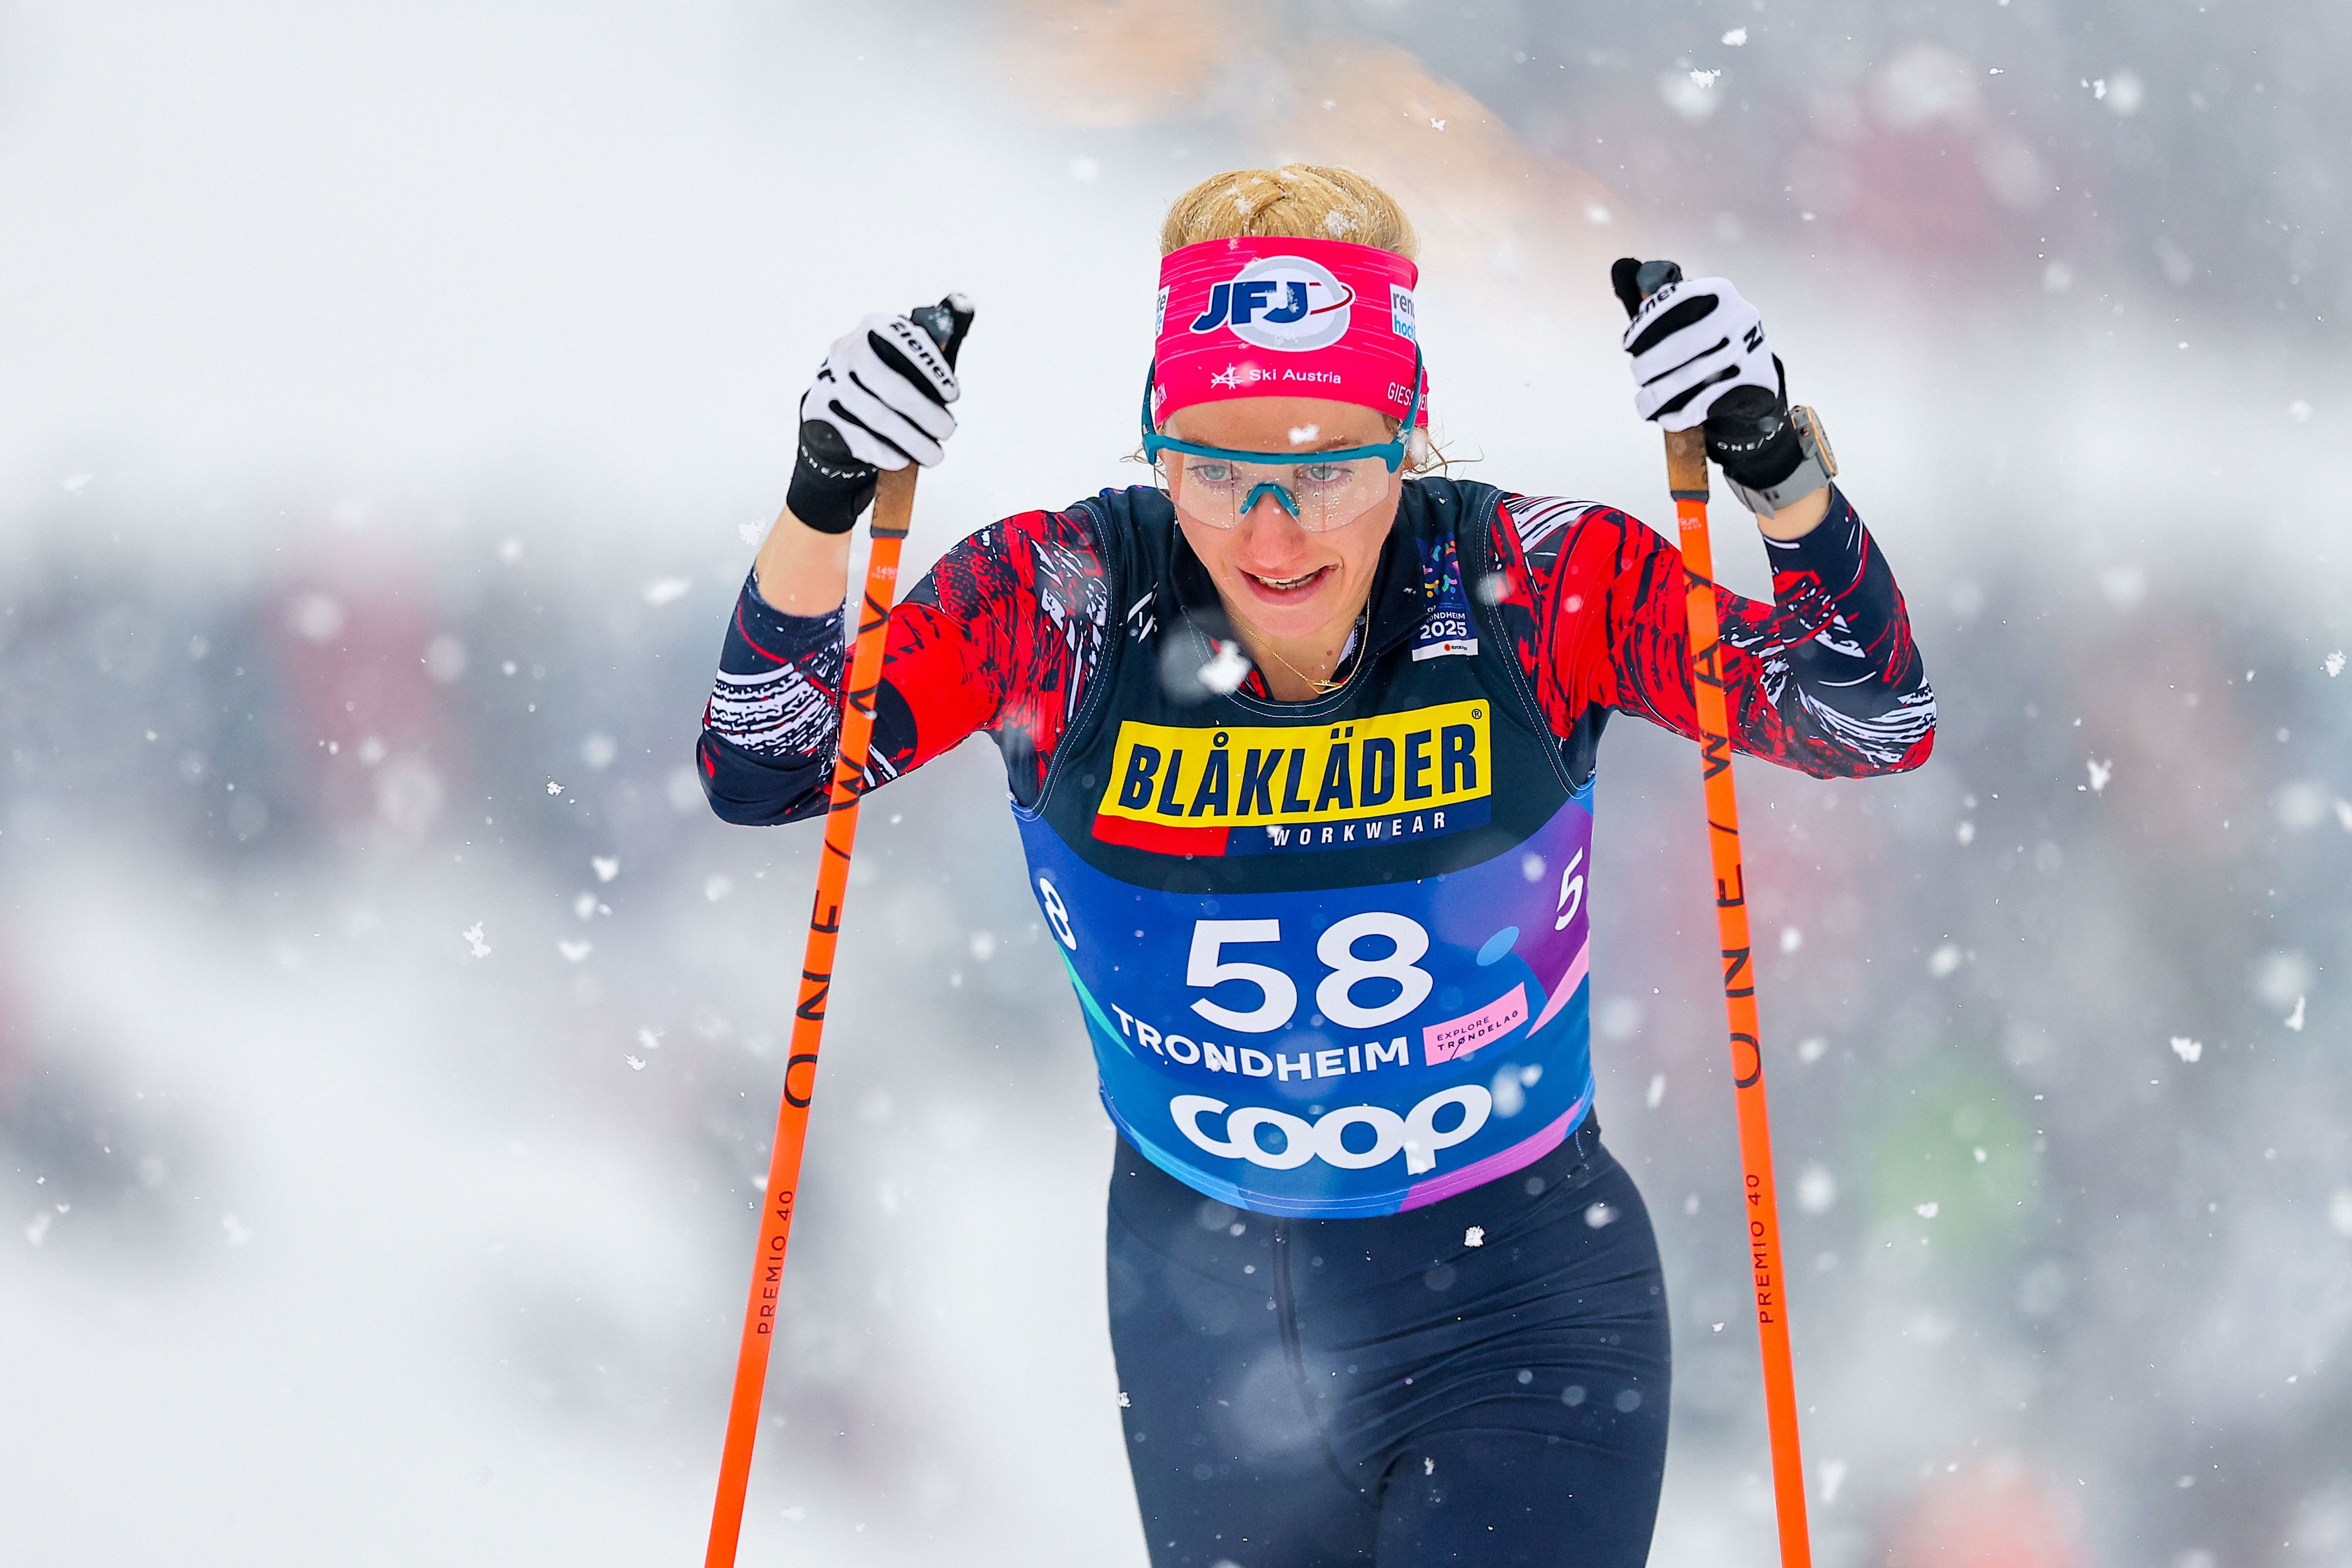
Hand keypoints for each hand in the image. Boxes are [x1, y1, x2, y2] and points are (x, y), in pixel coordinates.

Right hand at [786, 312, 961, 534]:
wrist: (837, 390)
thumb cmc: (889, 369)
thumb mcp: (908, 349)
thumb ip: (936, 338)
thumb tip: (964, 305)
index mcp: (875, 325)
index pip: (905, 342)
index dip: (932, 370)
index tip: (954, 395)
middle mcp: (848, 350)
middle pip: (890, 385)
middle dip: (925, 413)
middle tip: (948, 431)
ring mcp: (829, 380)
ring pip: (874, 416)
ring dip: (909, 440)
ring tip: (934, 455)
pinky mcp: (817, 409)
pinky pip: (854, 435)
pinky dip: (882, 451)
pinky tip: (902, 459)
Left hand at [1610, 260, 1804, 495]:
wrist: (1758, 376)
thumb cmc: (1712, 341)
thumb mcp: (1694, 313)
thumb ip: (1659, 301)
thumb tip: (1620, 270)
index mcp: (1720, 293)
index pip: (1676, 301)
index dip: (1645, 325)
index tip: (1627, 344)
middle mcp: (1738, 317)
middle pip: (1680, 345)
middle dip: (1648, 365)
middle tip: (1638, 374)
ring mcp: (1748, 352)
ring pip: (1687, 379)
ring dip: (1656, 396)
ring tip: (1644, 402)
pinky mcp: (1751, 385)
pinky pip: (1702, 404)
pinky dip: (1676, 414)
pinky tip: (1664, 416)